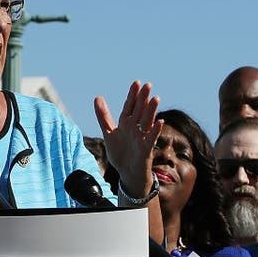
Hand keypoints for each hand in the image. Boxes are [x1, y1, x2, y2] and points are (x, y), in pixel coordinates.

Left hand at [94, 81, 161, 197]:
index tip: (136, 83)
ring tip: (155, 98)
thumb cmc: (120, 153)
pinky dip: (155, 131)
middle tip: (147, 85)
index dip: (133, 96)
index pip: (130, 107)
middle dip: (143, 99)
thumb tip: (97, 97)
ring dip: (151, 111)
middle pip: (140, 111)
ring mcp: (141, 138)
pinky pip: (151, 139)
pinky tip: (160, 122)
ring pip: (147, 122)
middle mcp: (135, 129)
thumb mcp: (108, 133)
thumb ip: (103, 116)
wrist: (127, 173)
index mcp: (126, 124)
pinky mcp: (145, 150)